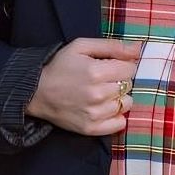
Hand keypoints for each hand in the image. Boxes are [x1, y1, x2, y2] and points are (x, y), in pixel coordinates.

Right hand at [26, 37, 142, 135]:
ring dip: (118, 97)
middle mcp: (98, 94)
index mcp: (96, 72)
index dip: (121, 65)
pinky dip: (115, 116)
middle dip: (119, 80)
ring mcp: (95, 114)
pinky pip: (120, 123)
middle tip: (102, 79)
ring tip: (102, 93)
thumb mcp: (81, 46)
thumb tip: (138, 48)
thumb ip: (112, 46)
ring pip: (126, 103)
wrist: (36, 92)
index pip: (130, 68)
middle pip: (129, 85)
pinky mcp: (91, 128)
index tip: (109, 66)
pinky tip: (103, 108)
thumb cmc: (59, 66)